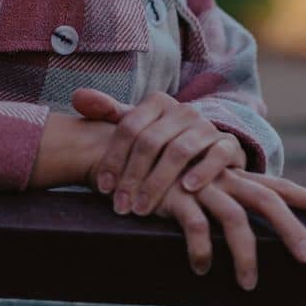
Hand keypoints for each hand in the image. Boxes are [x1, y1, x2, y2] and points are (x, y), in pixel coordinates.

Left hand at [71, 88, 245, 216]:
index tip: (102, 187)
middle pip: (150, 141)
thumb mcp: (137, 126)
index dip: (113, 158)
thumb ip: (108, 112)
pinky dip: (203, 172)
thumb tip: (77, 97)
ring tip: (143, 209)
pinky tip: (187, 191)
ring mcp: (206, 126)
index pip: (128, 127)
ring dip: (159, 182)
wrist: (209, 148)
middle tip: (120, 207)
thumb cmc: (164, 141)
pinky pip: (216, 155)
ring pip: (179, 151)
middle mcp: (182, 110)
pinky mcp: (228, 144)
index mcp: (157, 102)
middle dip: (132, 177)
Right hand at [152, 168, 305, 290]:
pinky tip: (202, 268)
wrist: (123, 156)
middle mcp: (224, 179)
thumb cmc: (166, 178)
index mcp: (235, 177)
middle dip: (292, 229)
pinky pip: (195, 227)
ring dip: (246, 255)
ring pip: (235, 219)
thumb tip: (252, 232)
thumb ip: (227, 200)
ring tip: (249, 285)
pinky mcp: (174, 197)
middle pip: (268, 201)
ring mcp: (200, 186)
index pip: (280, 187)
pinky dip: (202, 251)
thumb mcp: (201, 187)